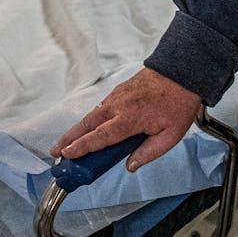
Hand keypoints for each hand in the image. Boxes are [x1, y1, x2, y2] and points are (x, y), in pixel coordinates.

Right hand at [52, 68, 201, 171]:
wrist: (180, 72)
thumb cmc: (177, 103)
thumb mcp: (170, 135)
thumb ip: (148, 153)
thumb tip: (130, 165)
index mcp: (130, 119)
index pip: (100, 136)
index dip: (81, 147)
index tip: (67, 154)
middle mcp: (119, 106)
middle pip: (88, 124)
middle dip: (69, 139)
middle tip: (56, 151)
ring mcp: (117, 96)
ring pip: (92, 114)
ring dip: (77, 129)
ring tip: (66, 143)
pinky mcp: (119, 90)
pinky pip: (100, 106)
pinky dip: (90, 118)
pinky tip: (87, 127)